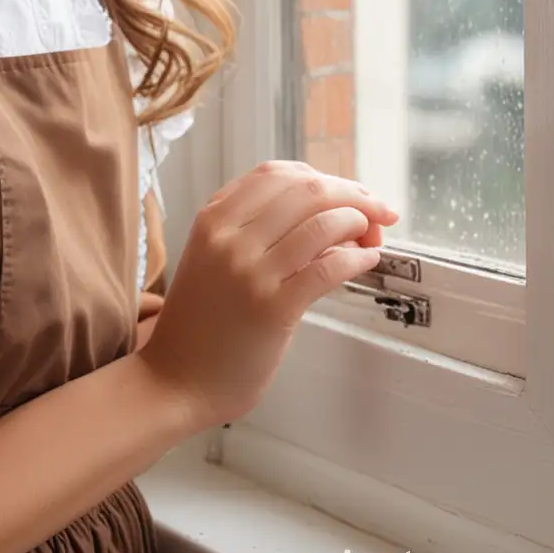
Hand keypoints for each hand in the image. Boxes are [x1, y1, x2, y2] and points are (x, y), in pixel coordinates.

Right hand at [136, 160, 399, 430]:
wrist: (175, 379)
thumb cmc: (202, 322)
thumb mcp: (213, 257)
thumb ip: (253, 230)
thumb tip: (324, 212)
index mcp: (212, 218)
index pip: (278, 173)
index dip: (323, 177)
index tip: (349, 193)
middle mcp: (228, 237)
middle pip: (306, 191)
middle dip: (353, 195)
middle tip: (378, 211)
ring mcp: (249, 271)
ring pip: (321, 223)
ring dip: (359, 223)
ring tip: (371, 237)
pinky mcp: (272, 309)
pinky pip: (327, 268)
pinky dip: (357, 258)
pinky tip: (367, 260)